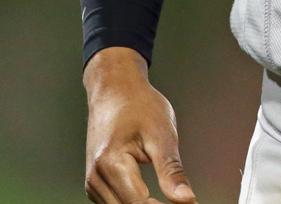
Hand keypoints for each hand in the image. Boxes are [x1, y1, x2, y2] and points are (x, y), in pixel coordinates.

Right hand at [82, 47, 196, 203]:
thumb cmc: (138, 105)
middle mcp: (96, 177)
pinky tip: (153, 200)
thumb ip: (171, 170)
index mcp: (110, 164)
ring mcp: (93, 181)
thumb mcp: (161, 134)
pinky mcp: (97, 182)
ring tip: (173, 201)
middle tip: (185, 202)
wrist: (114, 89)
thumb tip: (187, 200)